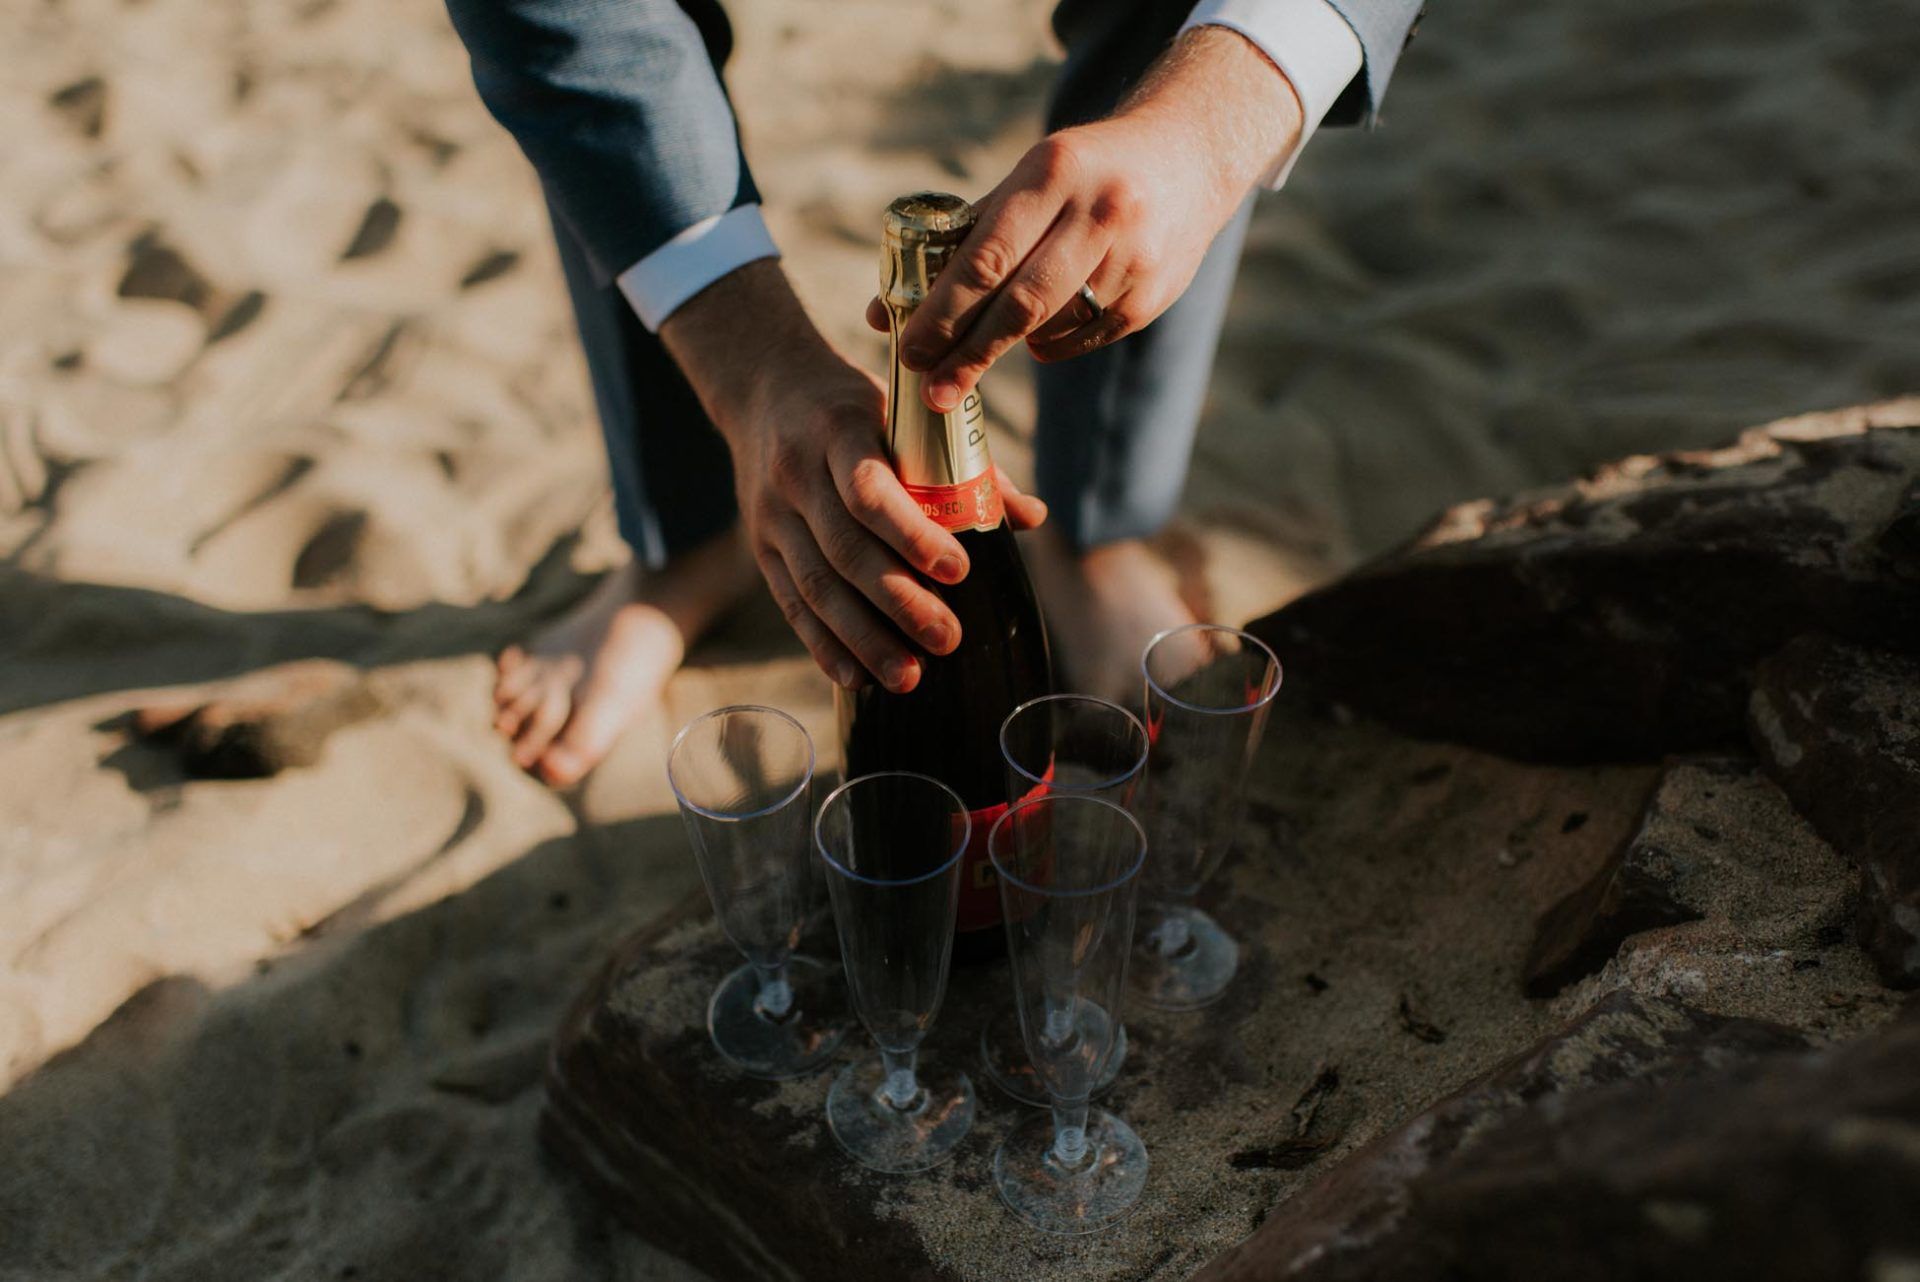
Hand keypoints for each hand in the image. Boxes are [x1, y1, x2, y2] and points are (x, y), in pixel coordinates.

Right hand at [663, 262, 1045, 692]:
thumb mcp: (903, 412)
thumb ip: (968, 463)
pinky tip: (857, 679)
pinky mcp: (761, 548)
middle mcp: (796, 475)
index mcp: (838, 431)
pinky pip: (791, 604)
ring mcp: (772, 516)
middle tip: (948, 640)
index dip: (912, 535)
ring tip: (908, 678)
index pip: (868, 490)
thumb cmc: (855, 406)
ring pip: (816, 586)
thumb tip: (1031, 518)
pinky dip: (823, 644)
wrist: (764, 389)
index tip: (959, 570)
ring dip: (863, 638)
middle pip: (845, 549)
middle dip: (898, 602)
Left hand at [885, 26, 1303, 411]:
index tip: (911, 351)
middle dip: (967, 354)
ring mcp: (1133, 257)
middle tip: (933, 390)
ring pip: (1051, 326)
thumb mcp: (1028, 180)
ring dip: (1007, 346)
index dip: (943, 312)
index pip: (987, 257)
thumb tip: (884, 313)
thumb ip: (961, 240)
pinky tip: (1040, 331)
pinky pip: (1082, 337)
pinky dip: (1049, 343)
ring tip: (979, 351)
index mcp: (1053, 171)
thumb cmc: (1082, 173)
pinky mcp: (1153, 295)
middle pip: (1019, 304)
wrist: (1188, 157)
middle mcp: (1099, 212)